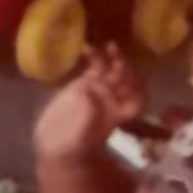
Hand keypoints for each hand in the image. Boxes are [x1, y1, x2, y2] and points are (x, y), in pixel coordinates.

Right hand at [34, 44, 143, 168]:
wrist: (55, 144)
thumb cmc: (70, 146)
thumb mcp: (80, 136)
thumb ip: (86, 117)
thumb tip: (88, 92)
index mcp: (117, 116)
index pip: (137, 102)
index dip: (137, 91)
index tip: (130, 83)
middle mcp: (113, 101)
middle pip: (127, 82)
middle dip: (127, 70)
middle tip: (118, 59)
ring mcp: (99, 90)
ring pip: (113, 71)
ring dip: (114, 58)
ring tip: (109, 47)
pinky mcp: (84, 82)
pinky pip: (94, 66)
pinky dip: (93, 56)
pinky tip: (86, 47)